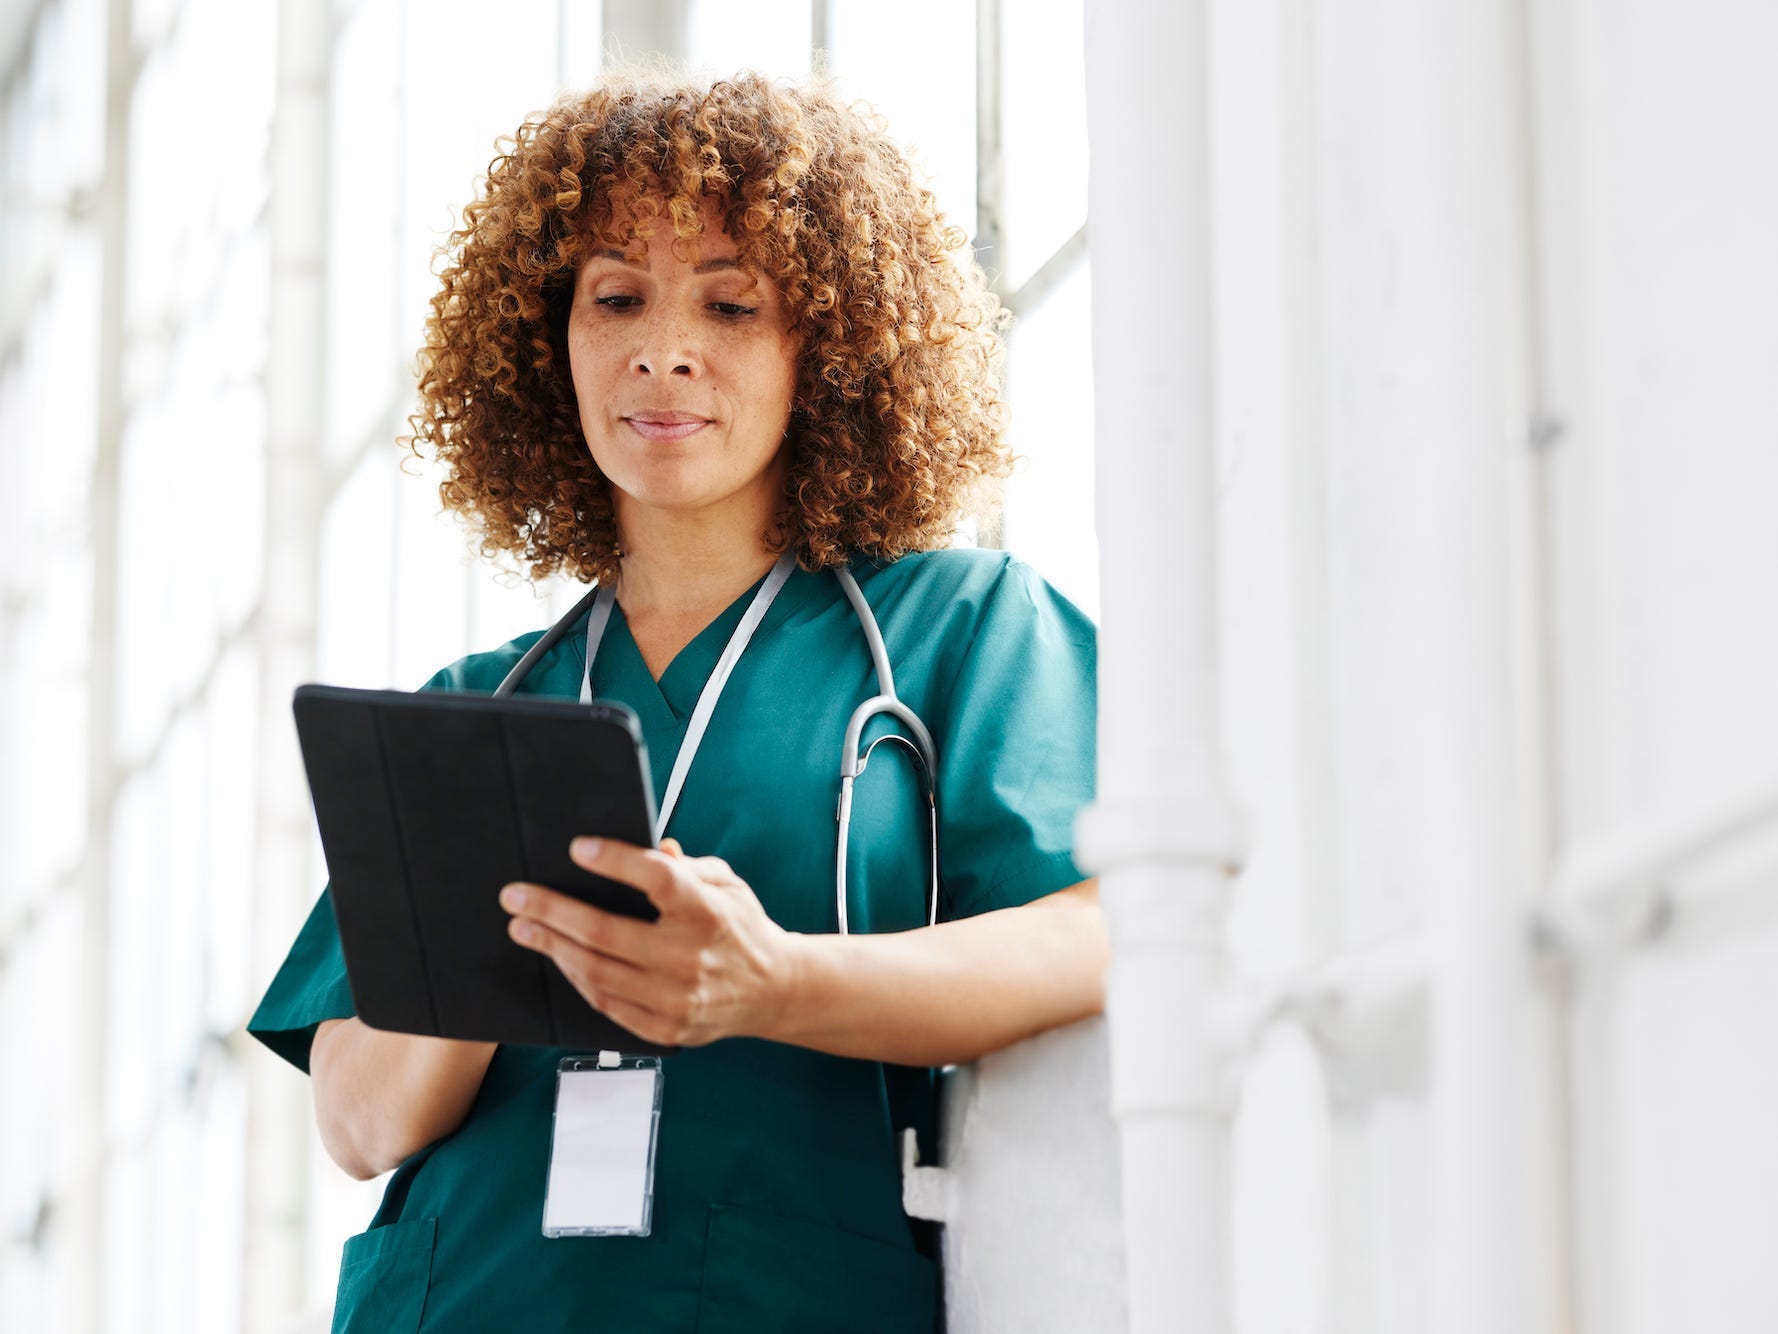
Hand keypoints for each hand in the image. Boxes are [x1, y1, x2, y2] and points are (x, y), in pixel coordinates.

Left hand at [499, 836, 798, 1046]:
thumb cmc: (742, 928)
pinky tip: (559, 958)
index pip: (654, 878)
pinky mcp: (665, 1028)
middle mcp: (690, 957)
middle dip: (551, 910)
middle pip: (605, 932)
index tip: (576, 848)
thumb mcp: (726, 884)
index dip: (613, 861)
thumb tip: (650, 849)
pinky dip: (577, 979)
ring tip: (524, 927)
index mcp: (708, 912)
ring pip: (596, 972)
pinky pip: (606, 1004)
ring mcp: (676, 998)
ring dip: (552, 947)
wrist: (773, 990)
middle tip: (516, 896)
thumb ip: (685, 866)